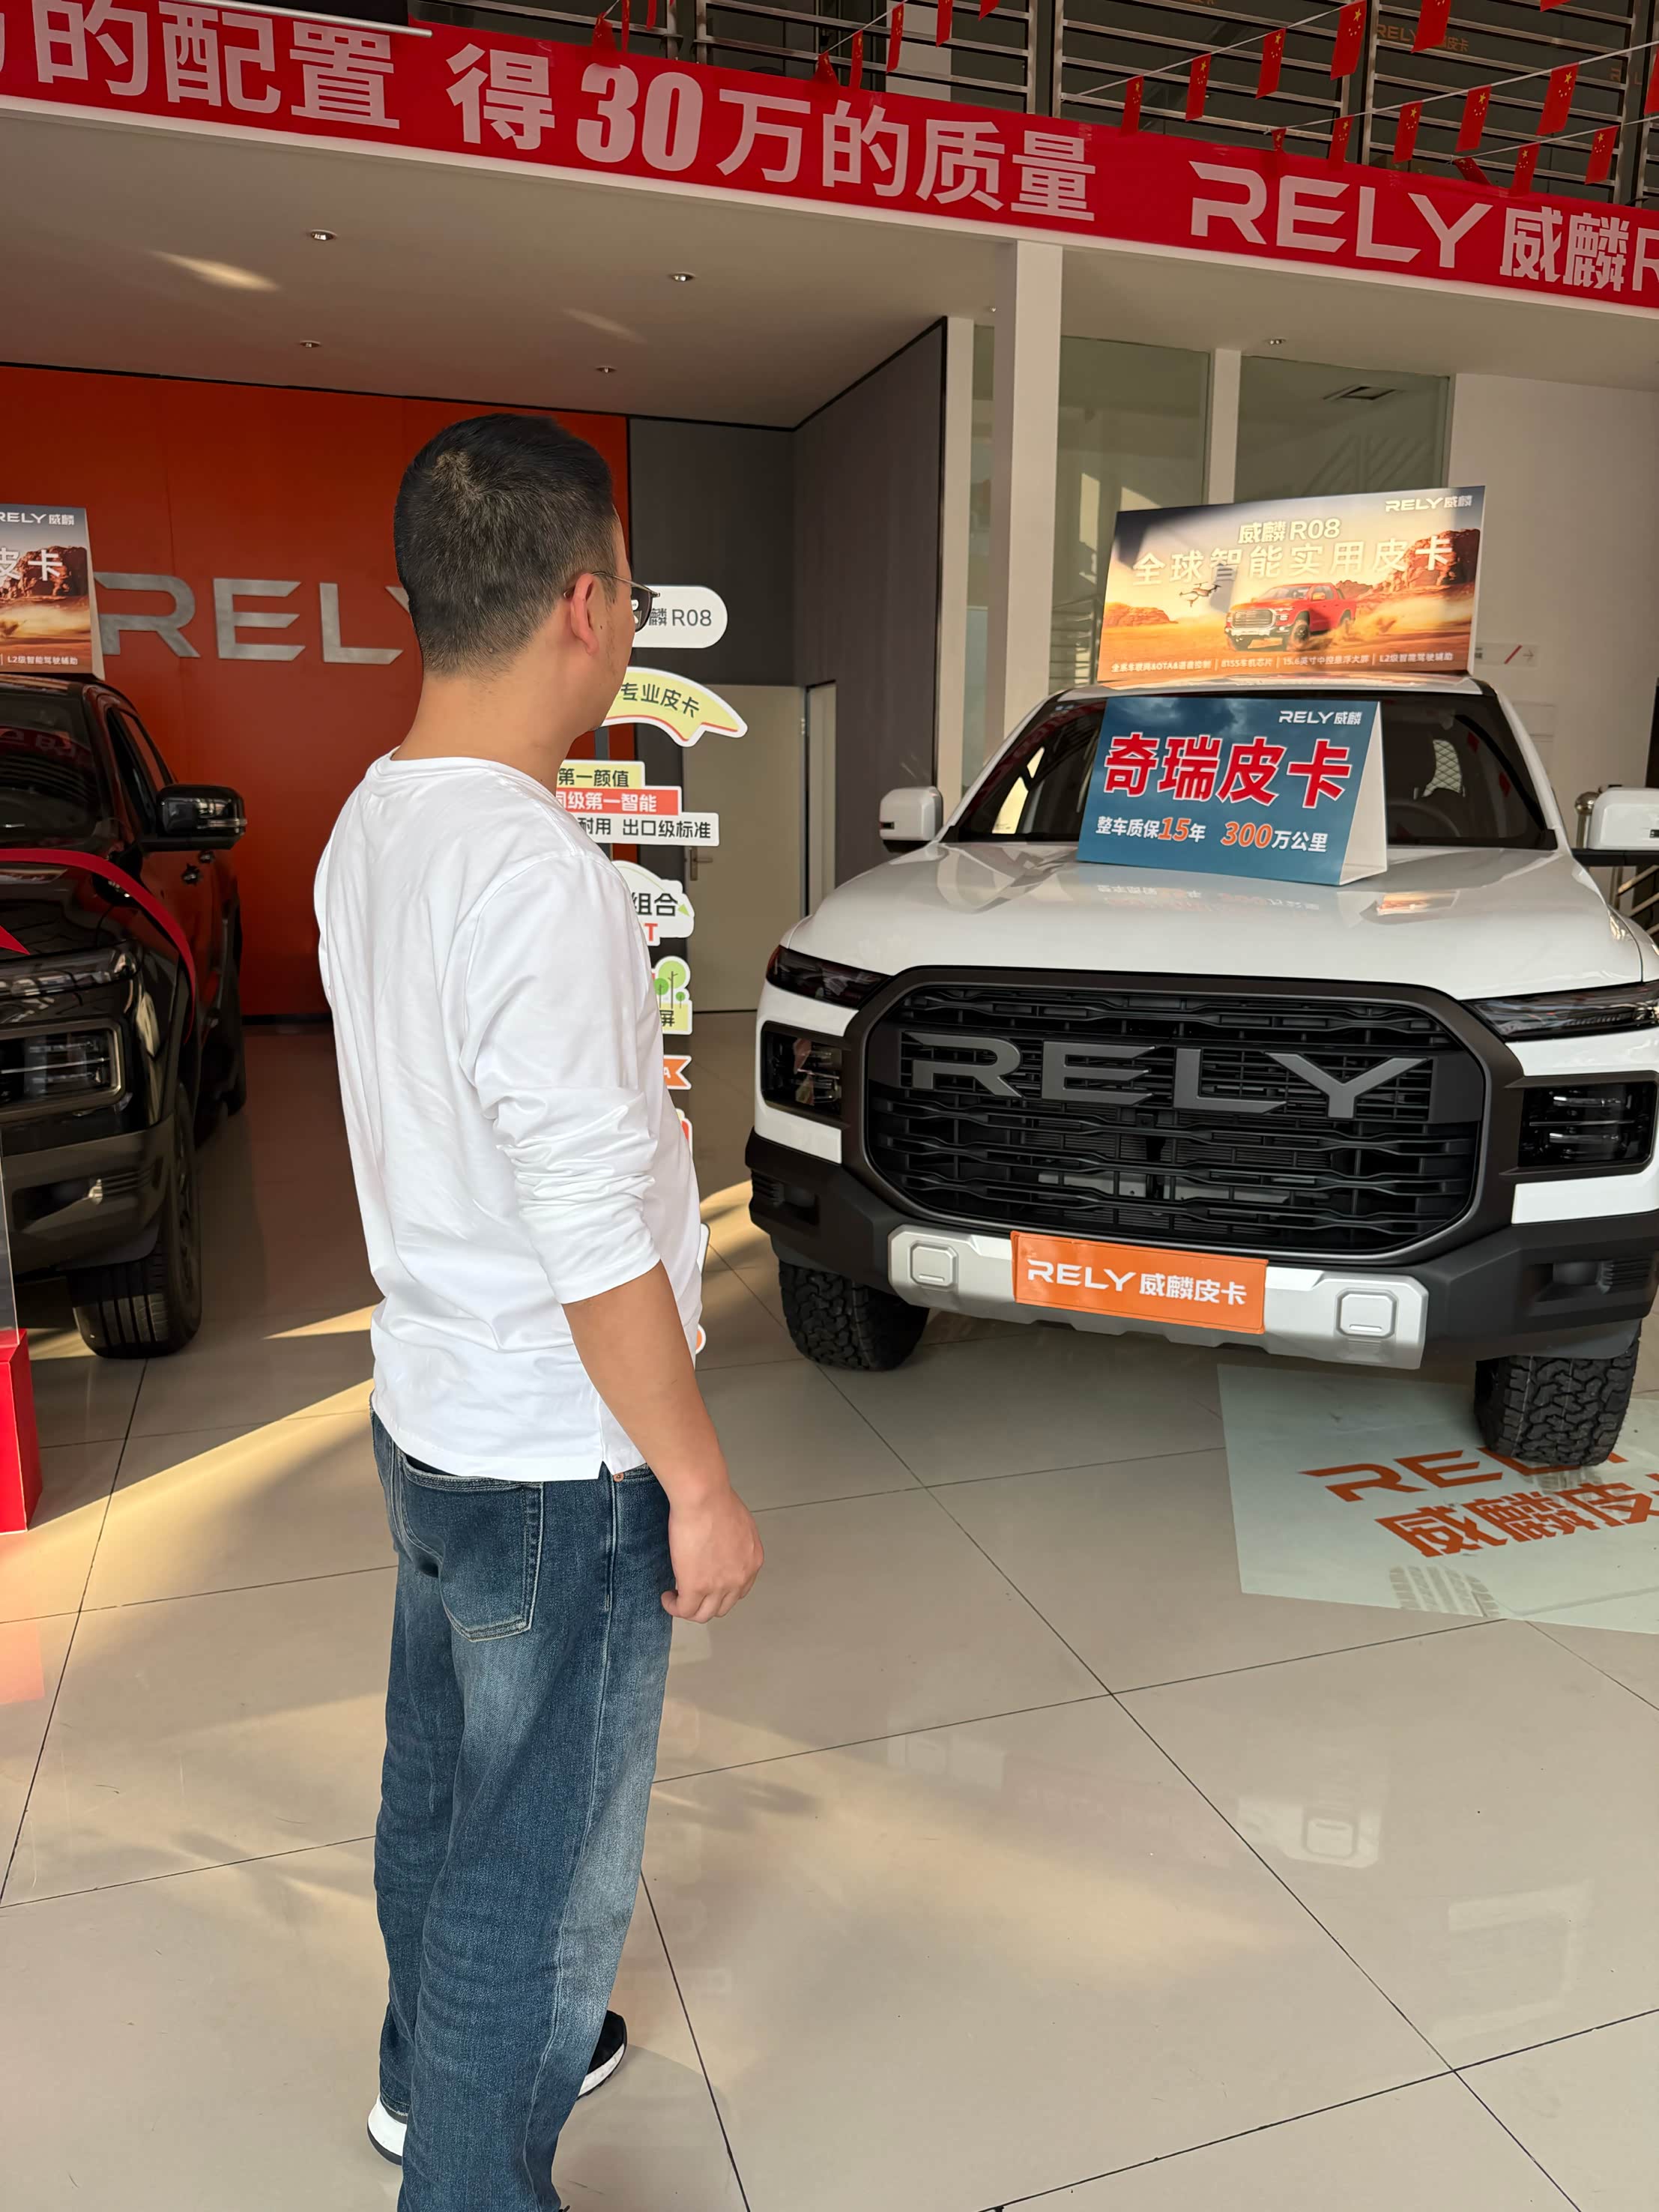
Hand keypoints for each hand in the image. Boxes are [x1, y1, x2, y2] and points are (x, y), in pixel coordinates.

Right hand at [663, 1486, 763, 1621]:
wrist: (703, 1498)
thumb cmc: (716, 1499)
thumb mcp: (738, 1523)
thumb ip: (734, 1541)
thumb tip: (721, 1544)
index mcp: (752, 1561)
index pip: (740, 1590)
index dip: (721, 1590)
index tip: (707, 1583)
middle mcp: (740, 1578)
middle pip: (723, 1606)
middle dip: (706, 1601)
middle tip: (690, 1591)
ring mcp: (719, 1586)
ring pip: (703, 1614)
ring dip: (689, 1608)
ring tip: (675, 1596)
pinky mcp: (696, 1588)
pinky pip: (684, 1610)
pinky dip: (674, 1607)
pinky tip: (667, 1596)